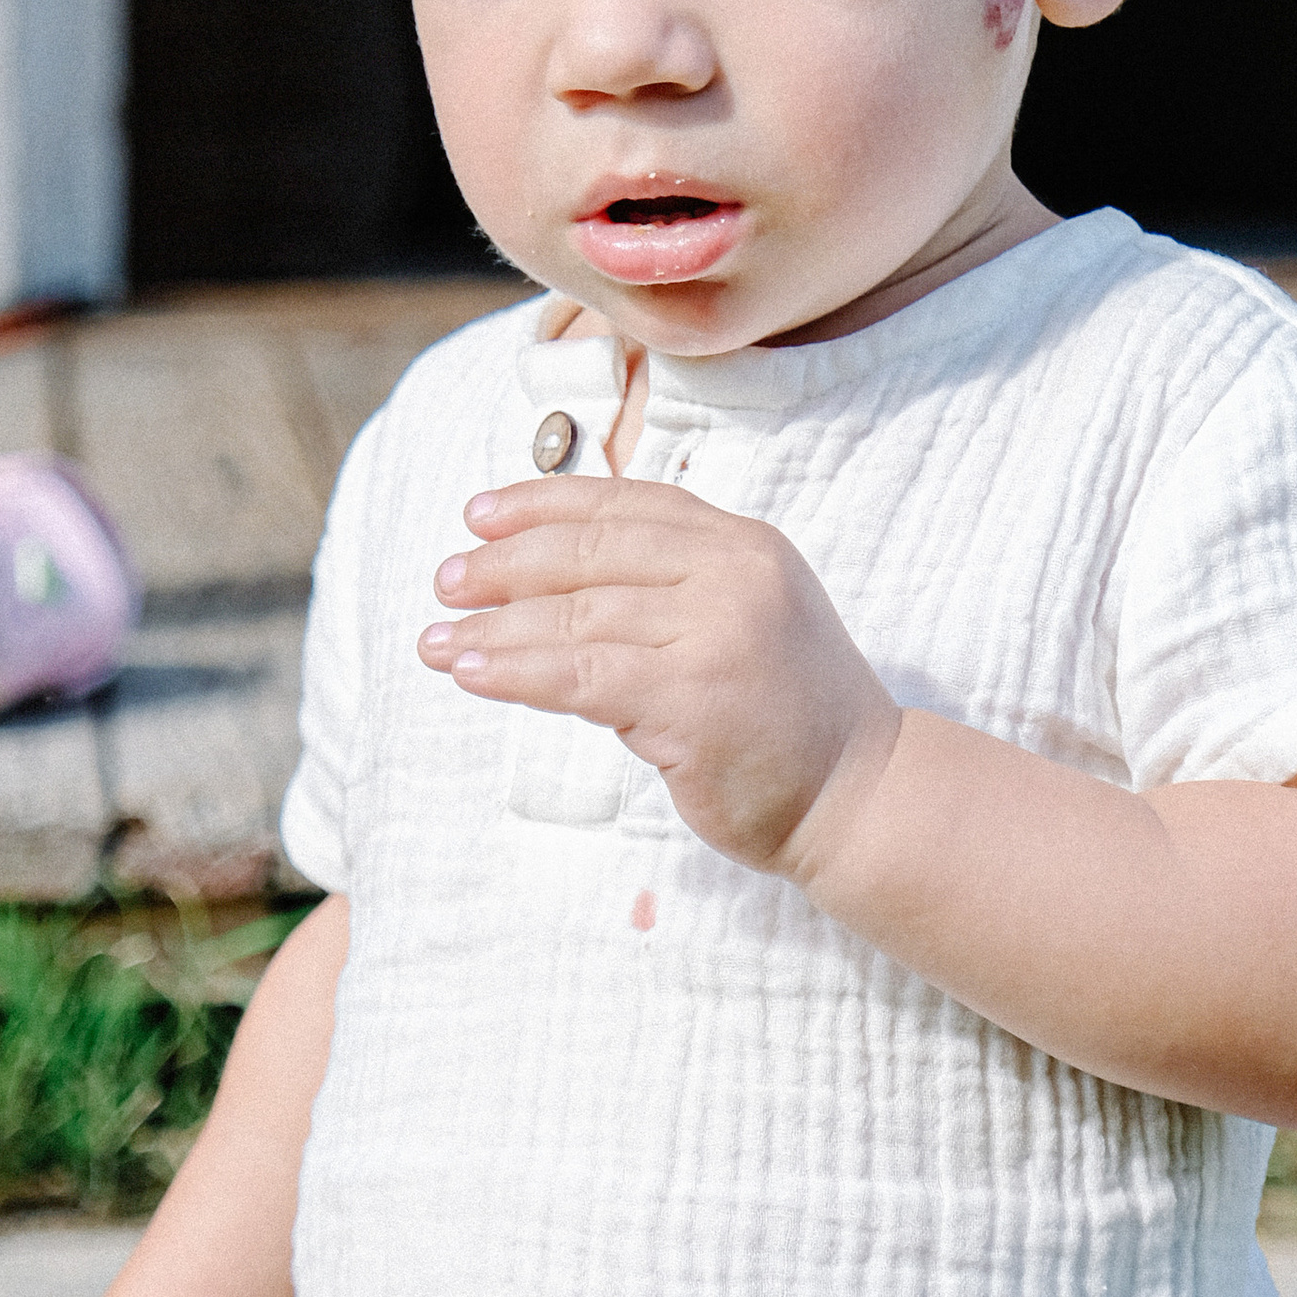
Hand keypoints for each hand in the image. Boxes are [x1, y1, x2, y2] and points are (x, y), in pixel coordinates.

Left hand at [418, 474, 900, 876]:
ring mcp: (715, 632)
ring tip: (437, 640)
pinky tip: (472, 672)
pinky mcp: (693, 698)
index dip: (542, 503)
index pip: (624, 503)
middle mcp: (732, 573)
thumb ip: (672, 583)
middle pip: (590, 552)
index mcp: (742, 543)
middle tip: (444, 581)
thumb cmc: (788, 715)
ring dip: (492, 627)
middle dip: (504, 564)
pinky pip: (579, 676)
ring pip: (575, 616)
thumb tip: (550, 574)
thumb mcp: (743, 617)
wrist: (860, 794)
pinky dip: (515, 671)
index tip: (478, 517)